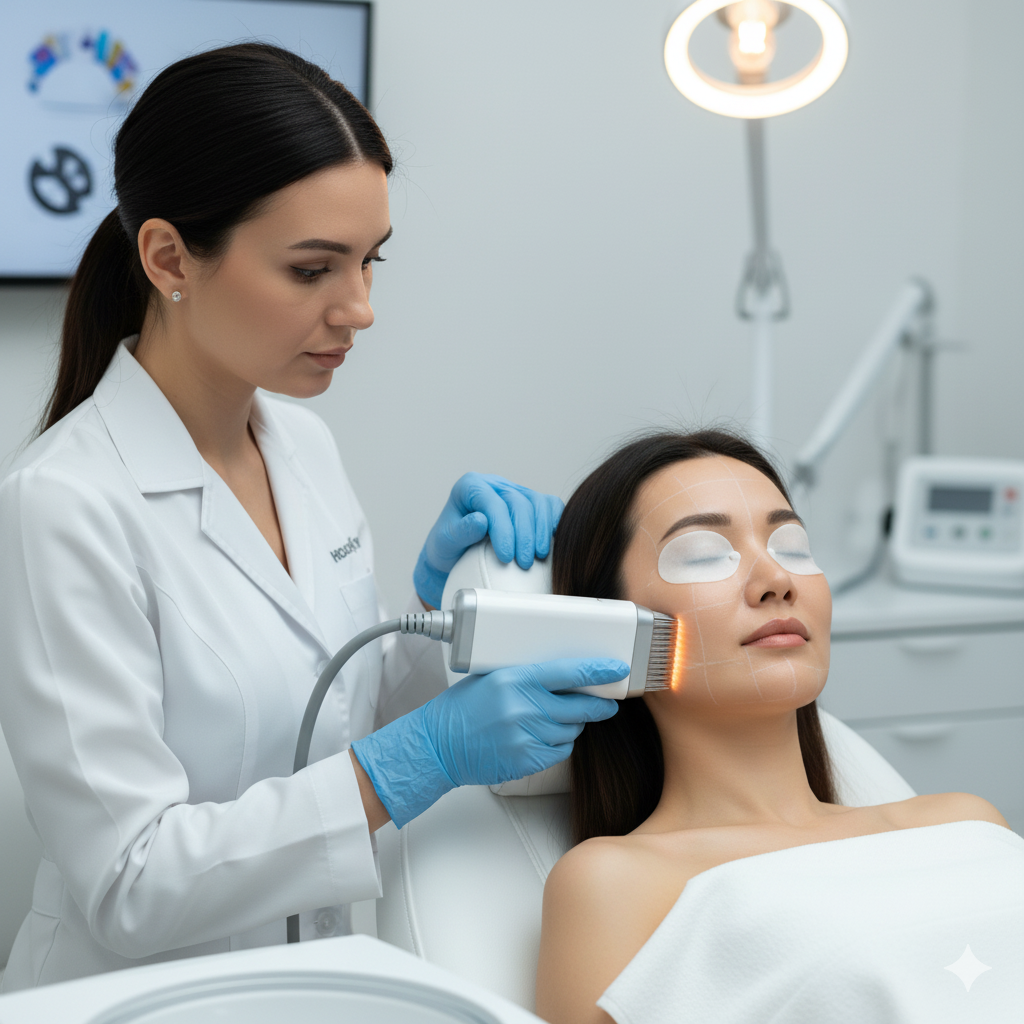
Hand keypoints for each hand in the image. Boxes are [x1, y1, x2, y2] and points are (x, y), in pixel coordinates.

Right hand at [350, 658, 623, 827]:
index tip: (618, 670)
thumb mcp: (493, 678)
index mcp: (516, 679)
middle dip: (598, 704)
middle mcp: (524, 707)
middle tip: (608, 702)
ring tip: (548, 721)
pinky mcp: (527, 759)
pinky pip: (559, 751)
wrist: (438, 745)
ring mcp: (526, 735)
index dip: (599, 671)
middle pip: (580, 706)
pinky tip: (539, 738)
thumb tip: (565, 676)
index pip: (569, 671)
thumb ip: (528, 677)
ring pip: (572, 730)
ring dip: (570, 726)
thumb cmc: (462, 709)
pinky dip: (557, 745)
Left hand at [414, 473, 563, 608]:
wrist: (455, 555)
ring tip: (539, 557)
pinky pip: (550, 506)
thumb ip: (461, 531)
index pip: (493, 503)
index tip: (506, 557)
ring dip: (542, 531)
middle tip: (524, 563)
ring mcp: (515, 492)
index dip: (502, 530)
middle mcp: (495, 485)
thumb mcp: (445, 542)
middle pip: (518, 502)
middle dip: (524, 535)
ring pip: (538, 502)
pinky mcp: (531, 503)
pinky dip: (555, 522)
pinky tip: (553, 544)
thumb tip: (481, 521)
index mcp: (471, 486)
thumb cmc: (448, 547)